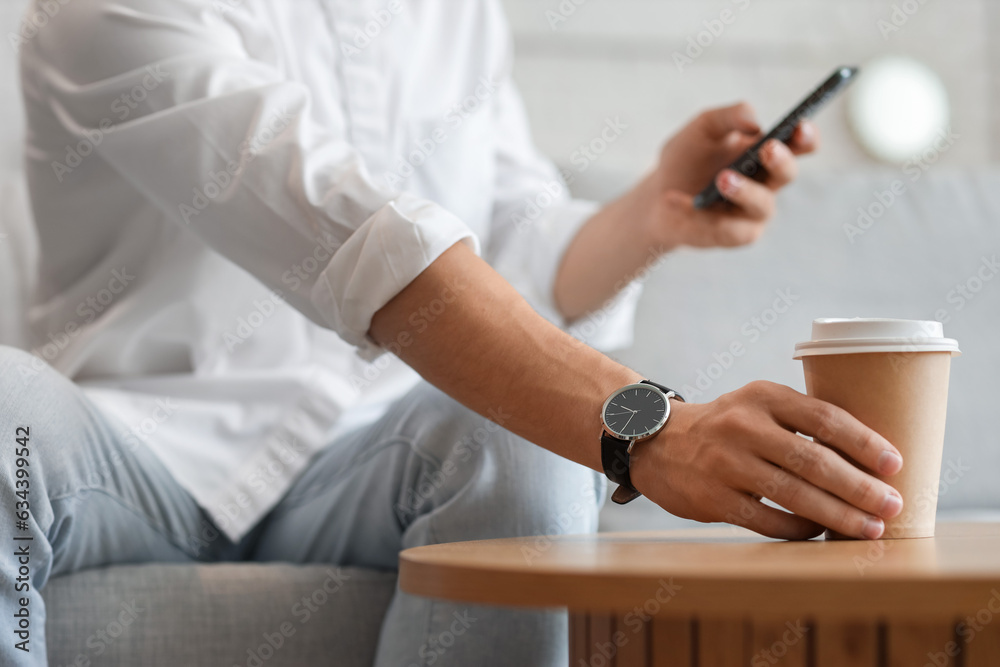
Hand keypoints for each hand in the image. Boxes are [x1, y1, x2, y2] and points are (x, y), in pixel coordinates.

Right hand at [628, 381, 903, 539]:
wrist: (655, 443)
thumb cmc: (724, 427)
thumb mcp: (755, 405)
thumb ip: (799, 420)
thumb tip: (867, 458)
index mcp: (762, 396)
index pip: (824, 418)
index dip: (864, 442)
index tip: (894, 464)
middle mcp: (743, 426)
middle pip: (813, 461)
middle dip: (859, 487)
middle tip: (891, 504)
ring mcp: (725, 463)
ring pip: (794, 495)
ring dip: (838, 515)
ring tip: (869, 527)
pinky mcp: (712, 497)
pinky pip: (767, 519)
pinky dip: (800, 528)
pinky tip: (820, 532)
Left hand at [637, 102, 818, 251]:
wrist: (658, 196)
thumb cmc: (688, 159)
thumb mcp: (702, 129)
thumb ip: (728, 118)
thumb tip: (754, 123)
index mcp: (768, 152)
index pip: (800, 144)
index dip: (806, 136)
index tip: (800, 126)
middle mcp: (768, 183)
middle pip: (787, 174)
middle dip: (780, 161)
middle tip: (768, 149)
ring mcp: (754, 212)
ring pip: (761, 204)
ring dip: (744, 190)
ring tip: (723, 178)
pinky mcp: (735, 236)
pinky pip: (724, 227)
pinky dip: (697, 213)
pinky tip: (673, 199)